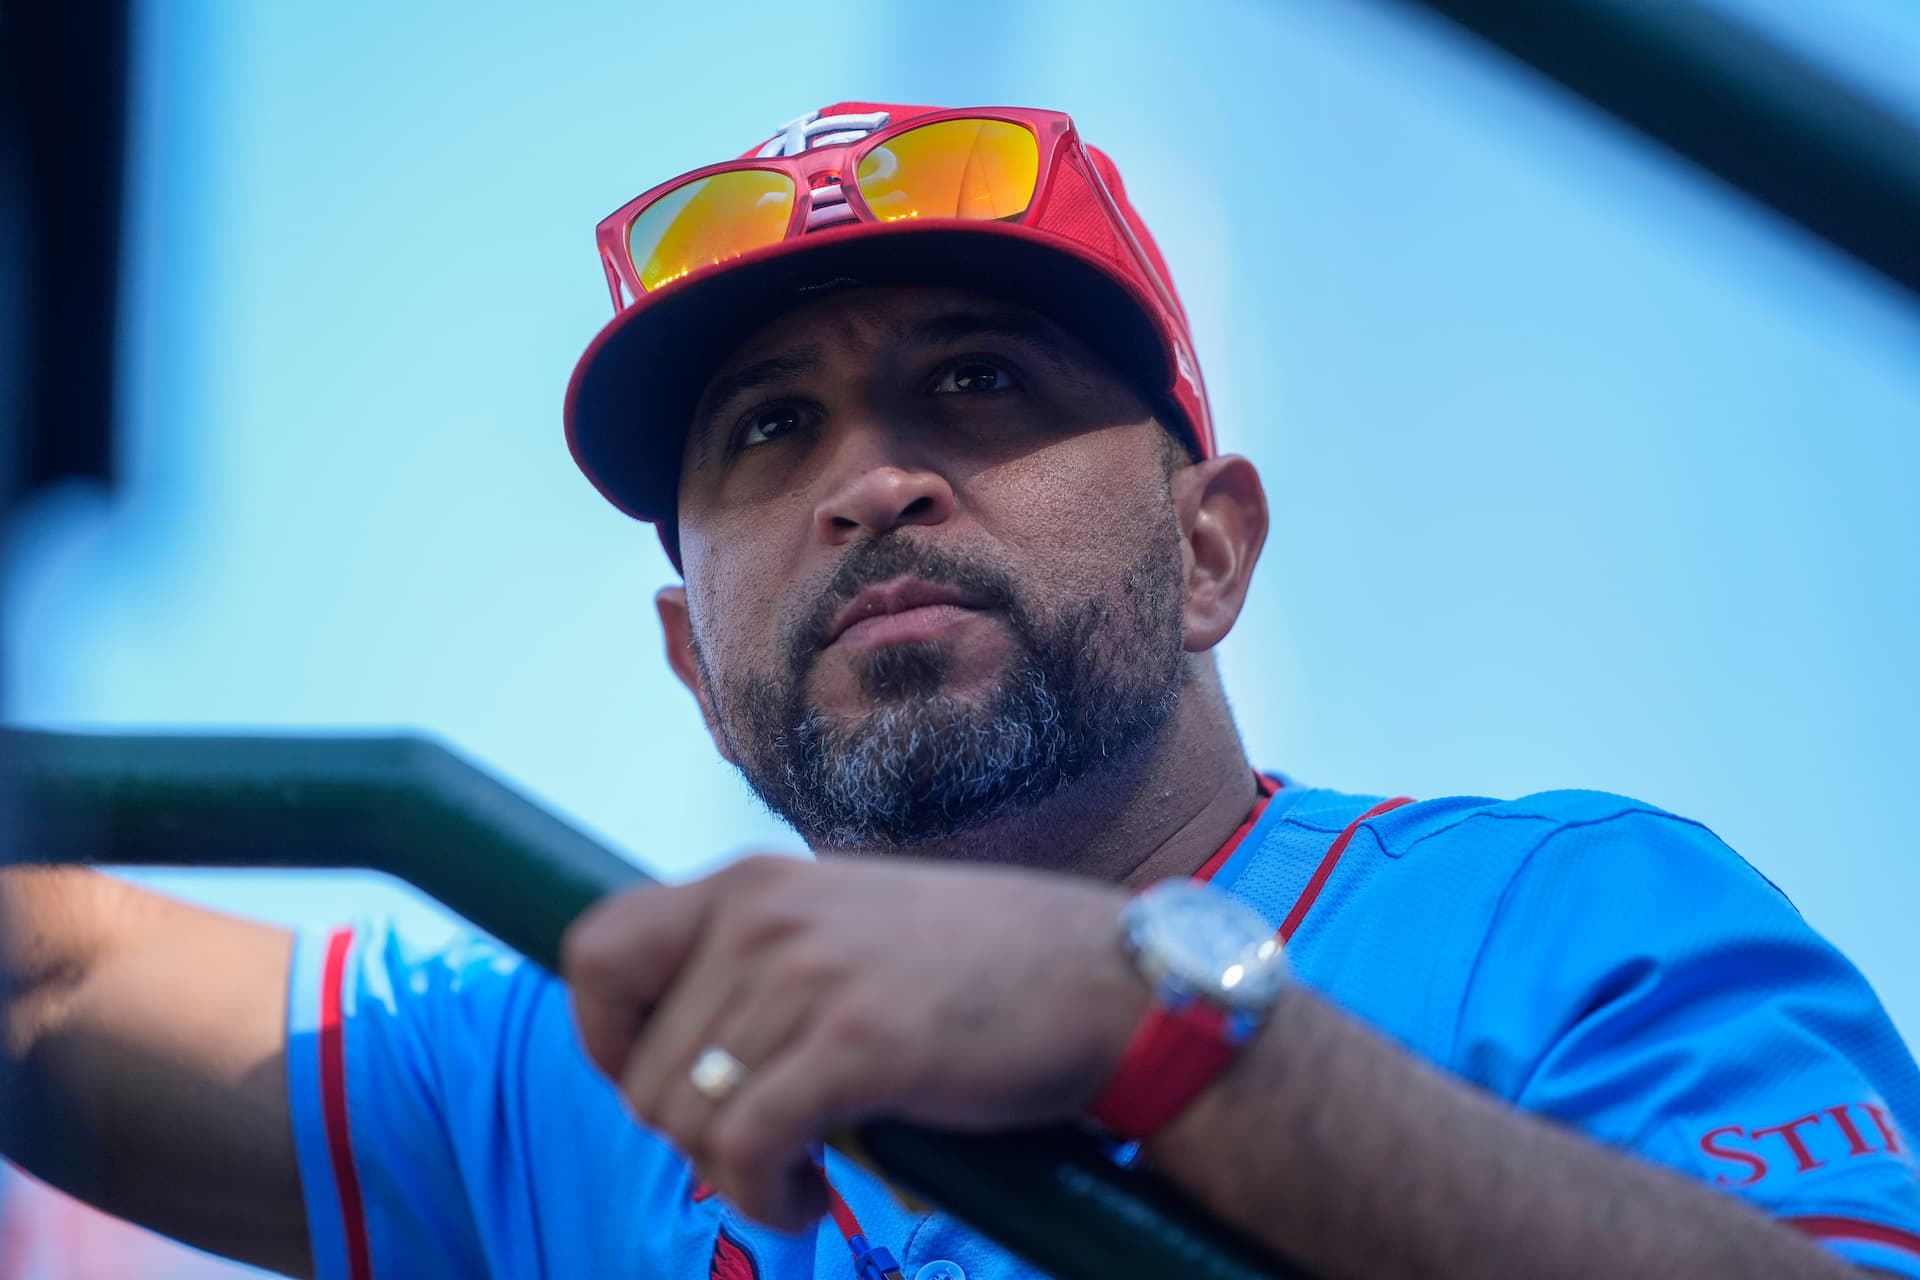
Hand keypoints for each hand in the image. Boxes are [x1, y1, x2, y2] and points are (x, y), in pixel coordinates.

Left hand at [563, 854, 1142, 1227]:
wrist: (1102, 982)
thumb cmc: (973, 969)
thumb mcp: (841, 924)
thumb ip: (754, 959)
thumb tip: (665, 1052)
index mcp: (750, 881)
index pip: (595, 950)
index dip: (602, 1036)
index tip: (656, 1080)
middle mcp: (762, 915)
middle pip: (638, 1070)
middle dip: (688, 1134)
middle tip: (762, 1146)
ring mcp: (808, 976)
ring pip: (686, 1119)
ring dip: (733, 1176)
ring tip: (794, 1176)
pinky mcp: (856, 1045)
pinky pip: (743, 1150)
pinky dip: (763, 1199)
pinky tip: (806, 1200)